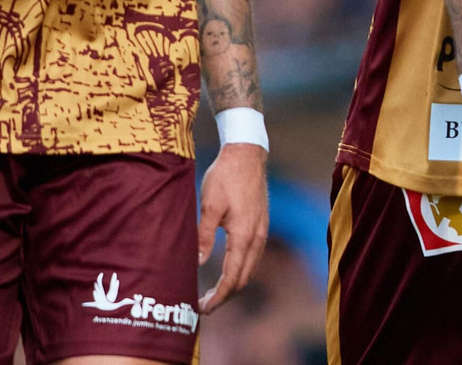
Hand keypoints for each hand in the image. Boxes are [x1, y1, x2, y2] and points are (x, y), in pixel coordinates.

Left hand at [197, 142, 268, 312]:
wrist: (246, 154)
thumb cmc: (225, 176)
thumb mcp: (209, 205)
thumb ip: (204, 236)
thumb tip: (199, 263)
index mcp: (244, 236)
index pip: (232, 278)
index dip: (219, 297)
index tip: (204, 308)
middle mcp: (257, 237)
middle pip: (244, 278)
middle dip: (226, 295)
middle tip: (205, 304)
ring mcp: (262, 230)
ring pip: (250, 268)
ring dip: (234, 283)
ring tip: (214, 291)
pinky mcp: (261, 223)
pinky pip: (253, 256)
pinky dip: (241, 269)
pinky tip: (228, 268)